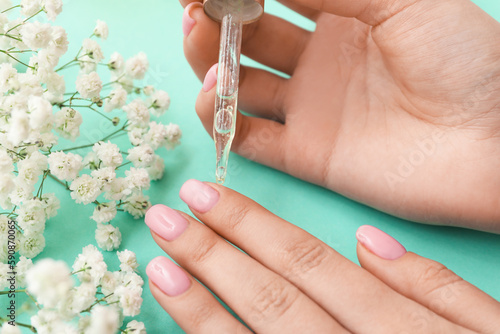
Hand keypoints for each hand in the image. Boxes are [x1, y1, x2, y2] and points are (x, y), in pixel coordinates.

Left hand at [144, 180, 499, 332]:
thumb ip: (434, 286)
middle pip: (269, 296)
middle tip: (165, 218)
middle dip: (211, 254)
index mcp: (392, 327)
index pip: (305, 261)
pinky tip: (180, 328)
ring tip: (158, 268)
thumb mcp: (487, 332)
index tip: (205, 194)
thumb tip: (370, 240)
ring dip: (198, 307)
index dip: (249, 224)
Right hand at [180, 0, 499, 231]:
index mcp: (342, 17)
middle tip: (196, 13)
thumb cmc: (464, 62)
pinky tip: (212, 100)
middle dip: (214, 21)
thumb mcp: (401, 1)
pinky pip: (248, 138)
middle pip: (245, 39)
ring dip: (209, 68)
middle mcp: (319, 62)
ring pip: (238, 86)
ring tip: (206, 53)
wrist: (491, 145)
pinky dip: (219, 121)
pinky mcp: (305, 154)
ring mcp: (310, 109)